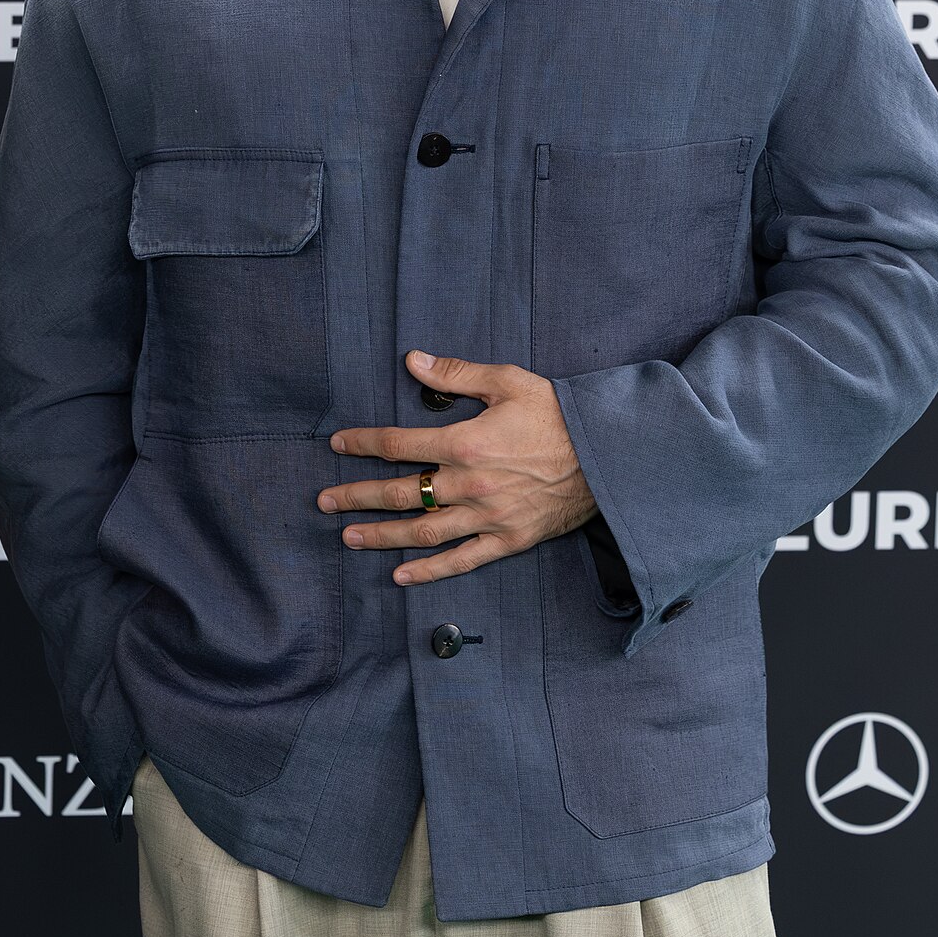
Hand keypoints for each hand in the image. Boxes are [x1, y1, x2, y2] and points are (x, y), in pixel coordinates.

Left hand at [319, 350, 596, 585]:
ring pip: (423, 531)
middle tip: (325, 501)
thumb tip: (412, 360)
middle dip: (358, 496)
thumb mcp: (508, 381)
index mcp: (466, 442)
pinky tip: (401, 575)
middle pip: (402, 493)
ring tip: (349, 536)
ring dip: (382, 535)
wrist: (612, 455)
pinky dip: (429, 570)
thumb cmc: (559, 414)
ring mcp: (488, 517)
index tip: (339, 445)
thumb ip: (455, 375)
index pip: (399, 444)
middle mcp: (471, 484)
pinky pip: (462, 559)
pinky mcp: (509, 540)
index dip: (363, 444)